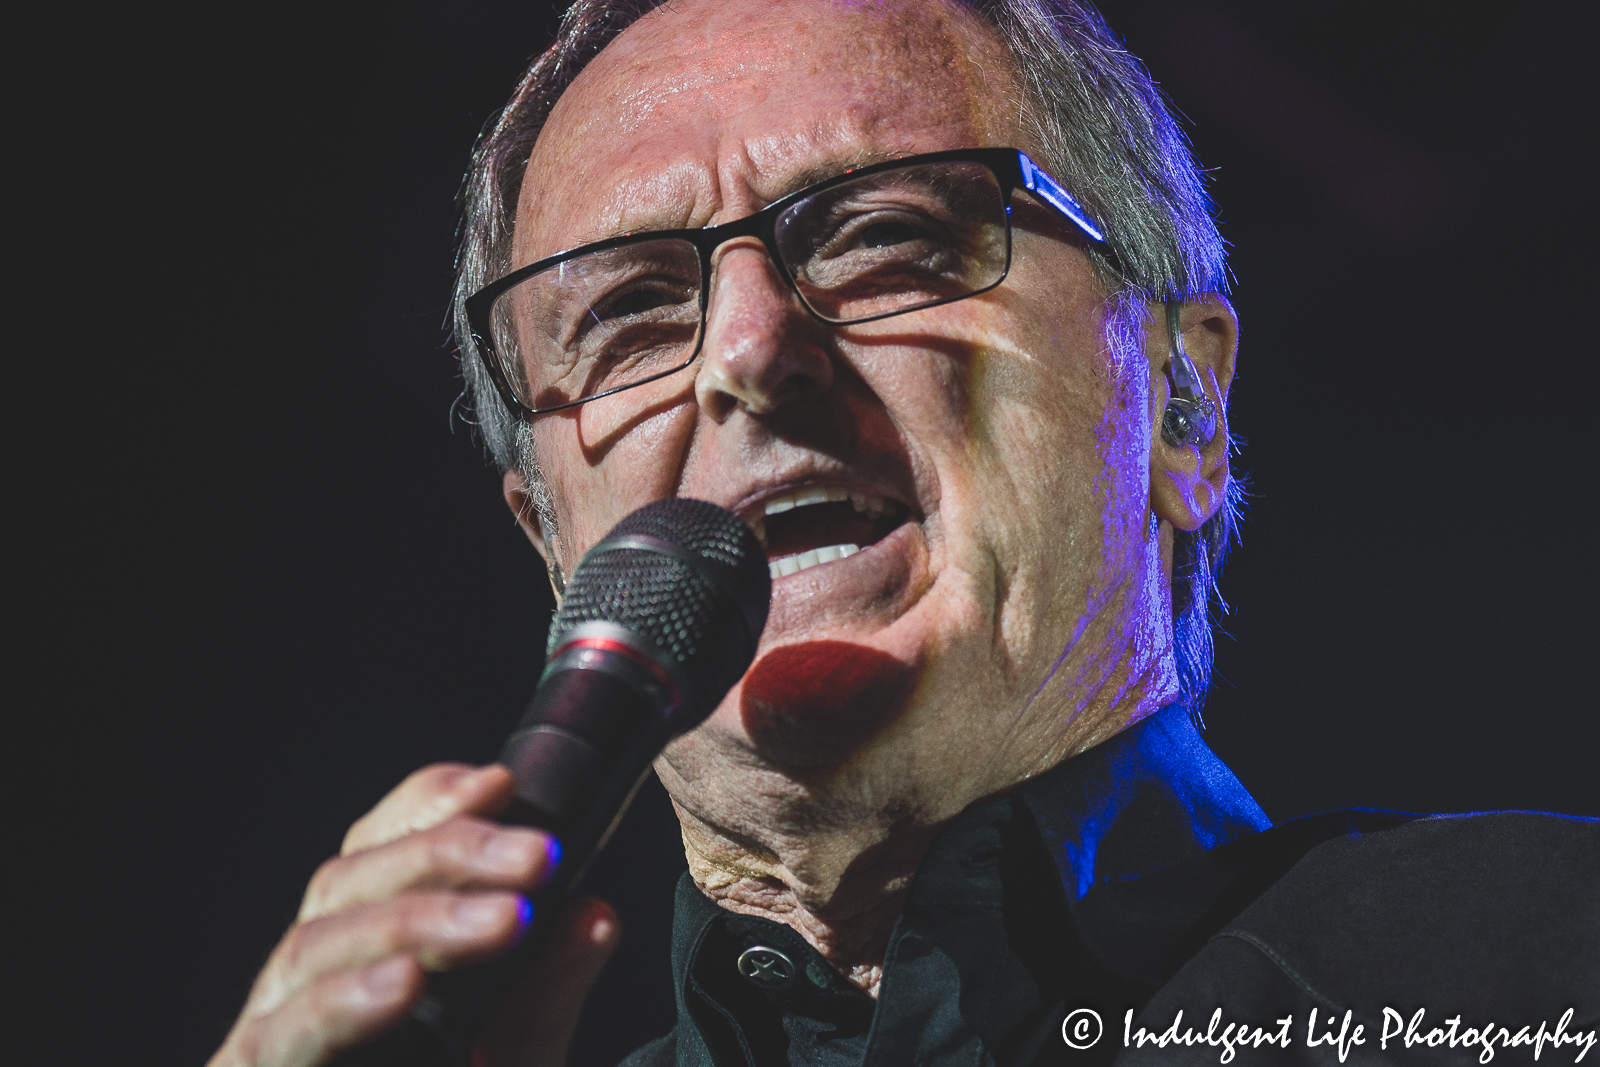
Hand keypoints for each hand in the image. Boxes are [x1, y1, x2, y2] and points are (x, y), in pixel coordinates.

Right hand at [208, 763, 619, 1066]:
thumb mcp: (514, 1056)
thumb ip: (545, 995)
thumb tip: (595, 913)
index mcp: (367, 946)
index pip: (380, 847)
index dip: (428, 804)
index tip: (501, 781)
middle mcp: (310, 976)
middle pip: (350, 879)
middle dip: (447, 854)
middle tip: (539, 854)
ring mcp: (274, 1029)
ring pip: (317, 944)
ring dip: (415, 921)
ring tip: (502, 919)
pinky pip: (286, 1036)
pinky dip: (344, 1005)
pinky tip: (404, 986)